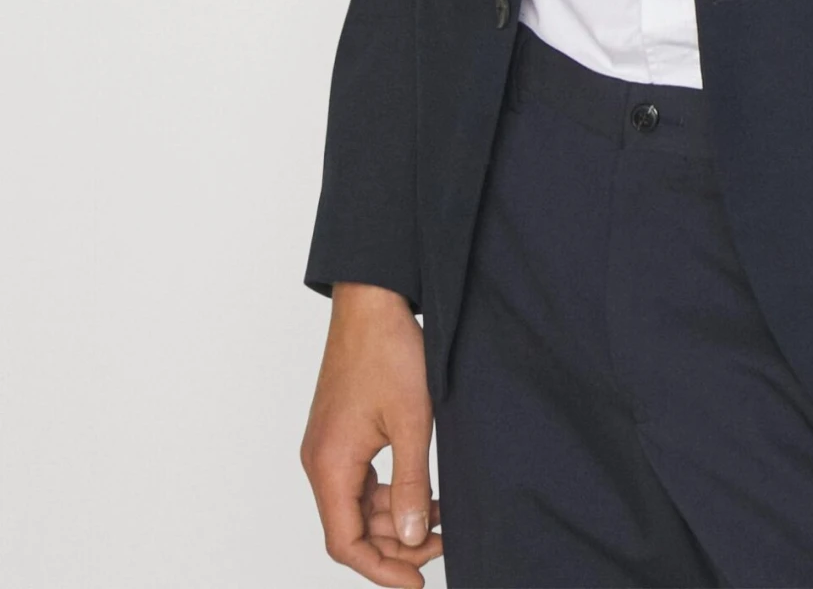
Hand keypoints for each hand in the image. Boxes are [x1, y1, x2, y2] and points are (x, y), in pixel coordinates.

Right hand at [300, 282, 444, 584]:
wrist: (372, 299)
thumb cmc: (388, 350)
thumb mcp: (413, 420)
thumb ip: (413, 483)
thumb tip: (414, 538)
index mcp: (329, 464)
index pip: (345, 542)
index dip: (381, 569)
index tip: (417, 583)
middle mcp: (320, 461)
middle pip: (352, 528)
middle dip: (397, 544)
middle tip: (444, 543)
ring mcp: (329, 447)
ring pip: (359, 506)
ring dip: (396, 518)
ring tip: (442, 516)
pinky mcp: (341, 433)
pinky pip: (362, 481)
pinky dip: (391, 492)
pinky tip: (423, 491)